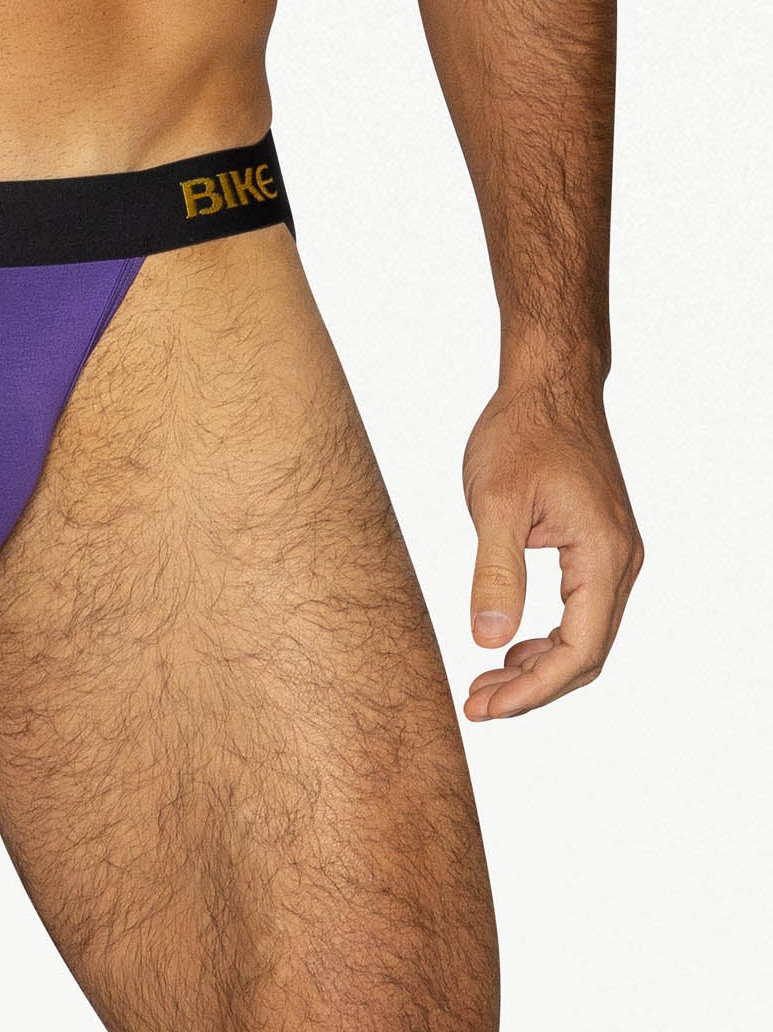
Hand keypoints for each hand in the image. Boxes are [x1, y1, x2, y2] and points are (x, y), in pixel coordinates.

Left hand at [460, 374, 641, 719]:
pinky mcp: (595, 544)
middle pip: (587, 653)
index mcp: (603, 556)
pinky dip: (546, 636)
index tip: (486, 708)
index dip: (533, 689)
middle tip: (477, 705)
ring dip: (538, 666)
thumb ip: (495, 571)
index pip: (579, 650)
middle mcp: (619, 562)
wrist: (548, 387)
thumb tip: (487, 640)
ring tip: (485, 683)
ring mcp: (611, 554)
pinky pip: (581, 609)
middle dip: (532, 688)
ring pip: (585, 634)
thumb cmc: (521, 433)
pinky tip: (508, 645)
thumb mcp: (495, 503)